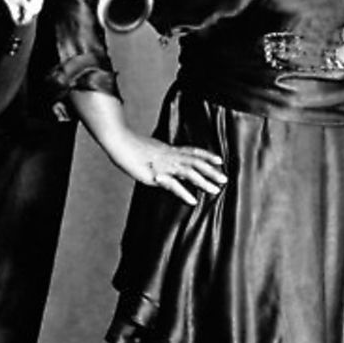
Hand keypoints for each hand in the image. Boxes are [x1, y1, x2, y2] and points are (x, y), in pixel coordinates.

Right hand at [111, 135, 226, 205]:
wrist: (119, 142)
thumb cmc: (130, 145)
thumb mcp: (149, 148)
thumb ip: (160, 154)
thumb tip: (164, 158)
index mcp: (169, 149)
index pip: (192, 151)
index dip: (207, 155)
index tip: (220, 160)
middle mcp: (170, 155)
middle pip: (196, 162)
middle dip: (211, 170)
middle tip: (224, 179)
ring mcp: (164, 165)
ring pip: (189, 172)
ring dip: (203, 181)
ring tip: (215, 190)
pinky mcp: (155, 175)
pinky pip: (173, 185)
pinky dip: (184, 193)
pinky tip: (193, 201)